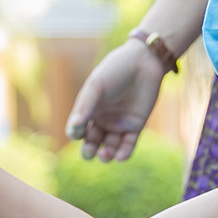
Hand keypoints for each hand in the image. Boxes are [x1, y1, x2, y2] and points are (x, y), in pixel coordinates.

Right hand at [63, 39, 165, 161]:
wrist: (144, 62)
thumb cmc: (115, 70)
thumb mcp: (97, 85)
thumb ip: (85, 106)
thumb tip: (73, 128)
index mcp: (88, 109)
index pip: (77, 129)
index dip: (75, 134)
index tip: (79, 132)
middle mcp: (102, 119)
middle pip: (91, 143)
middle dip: (89, 152)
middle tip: (90, 152)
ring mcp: (118, 124)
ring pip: (109, 148)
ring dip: (106, 155)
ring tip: (107, 153)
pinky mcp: (135, 126)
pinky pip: (128, 146)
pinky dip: (123, 154)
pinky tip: (120, 156)